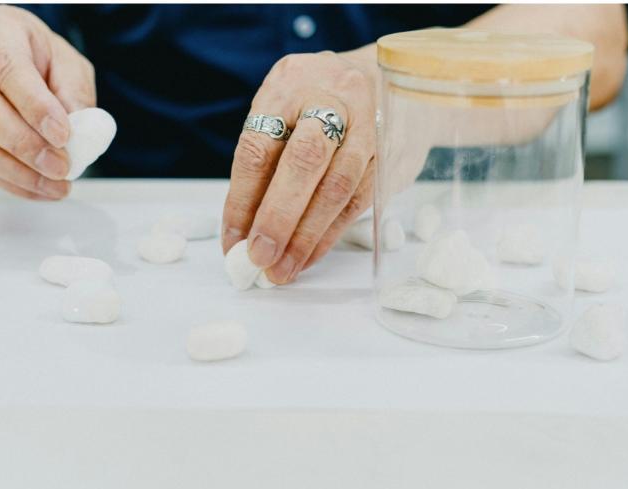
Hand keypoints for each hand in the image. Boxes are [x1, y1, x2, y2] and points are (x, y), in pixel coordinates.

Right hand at [0, 5, 95, 198]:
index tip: (64, 135)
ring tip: (55, 186)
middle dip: (24, 144)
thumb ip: (74, 91)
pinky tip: (37, 189)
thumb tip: (80, 134)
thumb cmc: (32, 58)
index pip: (7, 68)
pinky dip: (6, 182)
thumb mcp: (64, 62)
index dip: (34, 105)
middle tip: (61, 167)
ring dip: (15, 172)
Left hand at [221, 49, 377, 283]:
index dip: (243, 199)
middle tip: (258, 257)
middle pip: (304, 161)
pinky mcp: (390, 154)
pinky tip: (308, 256)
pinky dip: (329, 234)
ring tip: (283, 268)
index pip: (260, 146)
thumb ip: (265, 158)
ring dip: (306, 236)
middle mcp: (334, 97)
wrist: (394, 80)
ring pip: (337, 187)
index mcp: (291, 83)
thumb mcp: (284, 106)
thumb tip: (243, 228)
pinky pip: (358, 201)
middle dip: (278, 217)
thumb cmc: (320, 101)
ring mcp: (369, 125)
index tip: (233, 240)